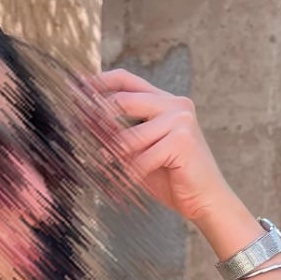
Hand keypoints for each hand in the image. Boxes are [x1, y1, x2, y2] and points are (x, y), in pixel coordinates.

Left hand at [88, 66, 234, 223]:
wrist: (206, 200)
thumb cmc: (172, 177)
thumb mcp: (141, 150)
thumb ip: (121, 133)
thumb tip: (86, 123)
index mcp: (165, 101)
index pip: (127, 80)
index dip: (99, 81)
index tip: (75, 89)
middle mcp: (175, 104)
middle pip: (123, 101)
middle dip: (96, 118)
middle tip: (76, 130)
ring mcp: (180, 120)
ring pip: (128, 138)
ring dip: (113, 159)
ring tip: (105, 171)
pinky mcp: (182, 140)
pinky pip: (140, 159)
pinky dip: (129, 176)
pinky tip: (125, 185)